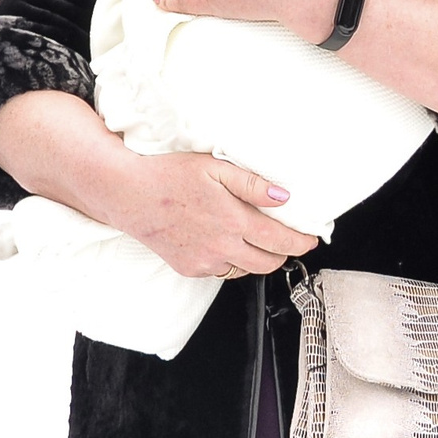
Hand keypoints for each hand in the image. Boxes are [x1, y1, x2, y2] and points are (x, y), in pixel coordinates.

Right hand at [0, 91, 318, 278]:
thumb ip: (252, 184)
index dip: (301, 242)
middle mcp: (221, 248)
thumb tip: (284, 197)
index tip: (311, 239)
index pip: (280, 241)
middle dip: (283, 253)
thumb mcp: (215, 167)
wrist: (125, 193)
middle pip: (267, 263)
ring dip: (257, 258)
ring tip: (259, 239)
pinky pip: (220, 271)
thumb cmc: (169, 174)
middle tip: (290, 239)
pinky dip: (231, 261)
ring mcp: (203, 262)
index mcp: (233, 222)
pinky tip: (227, 242)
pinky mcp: (188, 268)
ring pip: (244, 270)